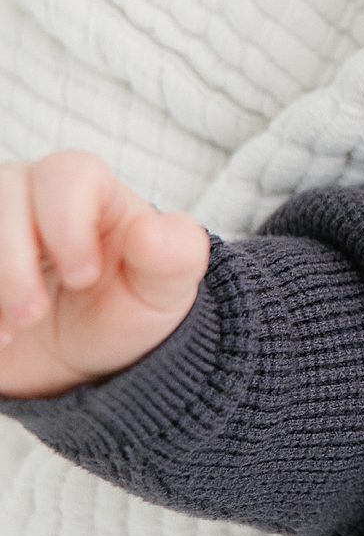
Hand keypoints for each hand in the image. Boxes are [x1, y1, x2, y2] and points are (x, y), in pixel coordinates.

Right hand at [0, 151, 211, 400]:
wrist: (75, 362)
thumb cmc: (122, 311)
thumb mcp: (163, 293)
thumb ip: (175, 257)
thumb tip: (150, 231)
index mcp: (89, 190)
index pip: (68, 173)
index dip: (69, 222)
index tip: (82, 278)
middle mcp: (28, 193)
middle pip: (4, 192)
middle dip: (13, 262)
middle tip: (34, 315)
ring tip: (9, 332)